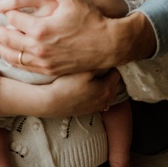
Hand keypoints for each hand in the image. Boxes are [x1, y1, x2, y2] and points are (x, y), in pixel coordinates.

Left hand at [0, 0, 152, 75]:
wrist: (108, 44)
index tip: (2, 8)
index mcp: (41, 28)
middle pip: (8, 38)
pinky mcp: (49, 69)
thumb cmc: (92, 19)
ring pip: (13, 55)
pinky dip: (12, 60)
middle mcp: (38, 47)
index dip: (7, 11)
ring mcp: (43, 60)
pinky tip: (7, 56)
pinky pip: (24, 66)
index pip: (14, 18)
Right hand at [0, 68, 122, 117]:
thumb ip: (98, 63)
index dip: (111, 65)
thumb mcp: (84, 70)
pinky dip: (100, 95)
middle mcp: (105, 99)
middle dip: (112, 76)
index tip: (104, 60)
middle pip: (116, 85)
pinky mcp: (89, 111)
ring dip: (107, 86)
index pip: (117, 73)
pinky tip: (92, 89)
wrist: (50, 102)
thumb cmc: (66, 85)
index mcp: (107, 88)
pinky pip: (100, 102)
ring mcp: (97, 107)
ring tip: (99, 78)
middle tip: (104, 68)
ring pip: (110, 95)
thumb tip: (108, 55)